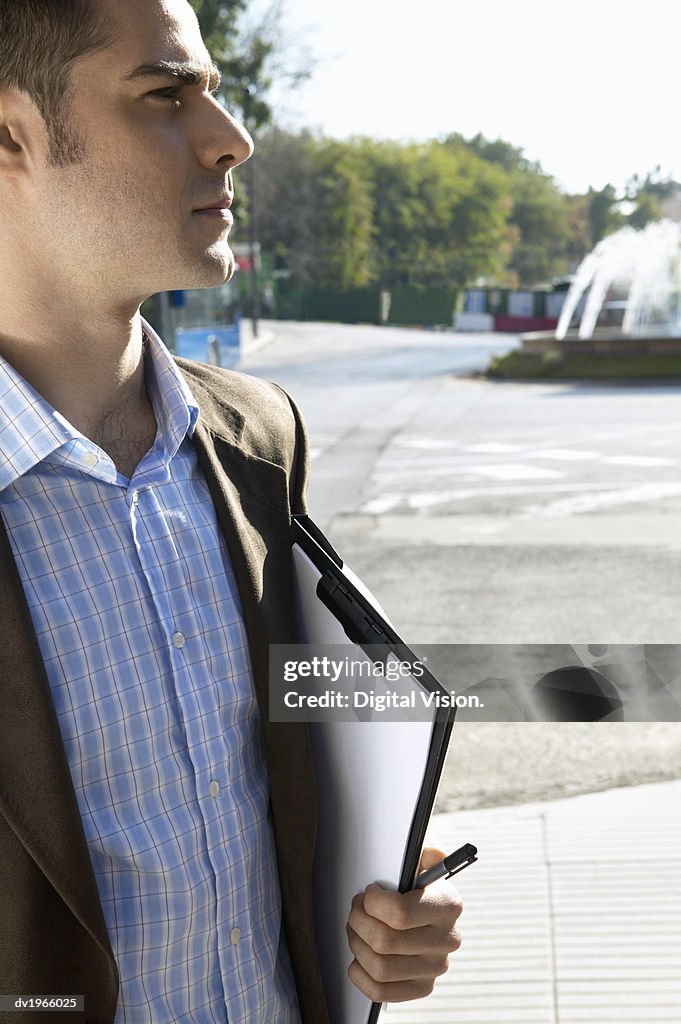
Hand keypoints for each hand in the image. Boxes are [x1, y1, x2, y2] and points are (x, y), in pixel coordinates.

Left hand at [345, 847, 463, 1002]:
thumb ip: (425, 852)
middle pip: (385, 941)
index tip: (368, 893)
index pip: (400, 913)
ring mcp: (434, 967)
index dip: (373, 903)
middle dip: (359, 921)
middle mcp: (447, 939)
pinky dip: (361, 974)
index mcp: (448, 905)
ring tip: (356, 930)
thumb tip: (429, 854)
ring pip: (380, 967)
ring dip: (358, 946)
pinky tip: (359, 957)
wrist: (429, 913)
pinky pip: (381, 991)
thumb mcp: (424, 860)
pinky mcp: (422, 987)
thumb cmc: (419, 884)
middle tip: (356, 909)